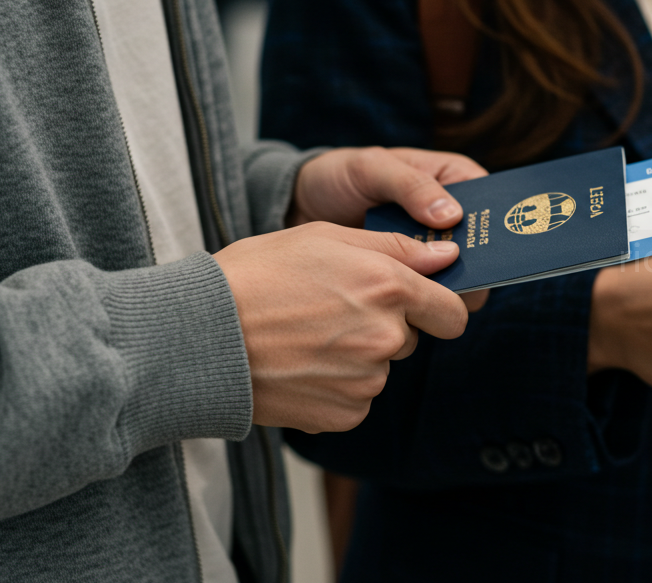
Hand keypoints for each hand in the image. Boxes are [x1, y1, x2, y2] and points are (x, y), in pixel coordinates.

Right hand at [214, 222, 468, 432]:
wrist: (200, 338)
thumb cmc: (256, 276)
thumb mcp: (323, 237)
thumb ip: (396, 247)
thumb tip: (448, 257)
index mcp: (388, 286)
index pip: (451, 312)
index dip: (436, 307)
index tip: (419, 305)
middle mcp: (385, 336)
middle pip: (409, 338)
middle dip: (384, 325)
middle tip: (330, 311)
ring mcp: (366, 380)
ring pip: (379, 367)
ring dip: (356, 356)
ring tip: (303, 337)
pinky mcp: (344, 414)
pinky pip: (356, 398)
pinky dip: (335, 387)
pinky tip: (298, 367)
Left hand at [291, 147, 489, 310]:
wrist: (300, 207)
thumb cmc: (340, 175)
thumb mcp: (372, 168)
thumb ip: (411, 186)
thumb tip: (452, 216)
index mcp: (452, 179)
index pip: (491, 201)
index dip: (498, 224)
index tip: (497, 248)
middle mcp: (449, 216)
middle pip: (481, 245)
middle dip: (475, 263)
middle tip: (462, 281)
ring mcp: (431, 248)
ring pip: (458, 271)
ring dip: (449, 284)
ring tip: (428, 292)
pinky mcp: (411, 273)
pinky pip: (429, 288)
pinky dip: (423, 296)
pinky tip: (410, 303)